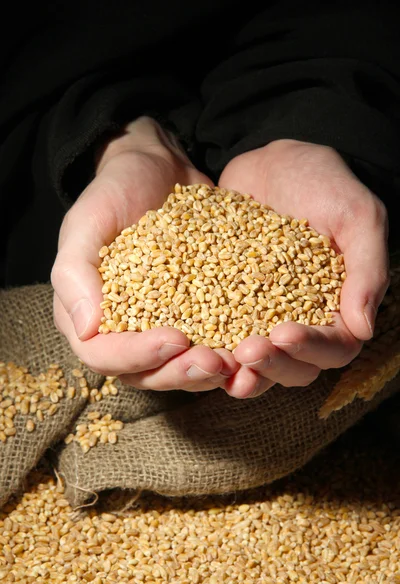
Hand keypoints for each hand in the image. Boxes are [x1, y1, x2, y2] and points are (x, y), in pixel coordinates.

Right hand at [52, 117, 237, 390]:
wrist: (158, 168)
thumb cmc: (115, 190)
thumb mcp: (88, 221)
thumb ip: (75, 271)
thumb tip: (85, 328)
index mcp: (89, 313)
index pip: (104, 355)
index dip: (138, 355)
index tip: (174, 338)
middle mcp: (123, 329)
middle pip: (146, 372)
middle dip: (180, 372)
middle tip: (215, 361)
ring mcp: (160, 324)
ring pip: (180, 366)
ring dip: (208, 370)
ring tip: (238, 360)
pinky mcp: (195, 313)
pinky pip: (209, 340)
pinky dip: (229, 348)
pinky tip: (253, 344)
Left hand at [218, 139, 388, 397]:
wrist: (271, 162)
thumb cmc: (322, 182)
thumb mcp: (356, 215)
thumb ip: (366, 268)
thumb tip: (363, 328)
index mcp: (339, 307)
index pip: (335, 347)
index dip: (312, 347)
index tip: (284, 332)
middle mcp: (302, 319)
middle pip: (295, 367)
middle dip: (273, 364)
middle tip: (247, 350)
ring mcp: (262, 315)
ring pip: (257, 362)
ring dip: (241, 369)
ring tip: (217, 361)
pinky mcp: (228, 305)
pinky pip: (220, 335)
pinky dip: (209, 346)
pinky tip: (188, 345)